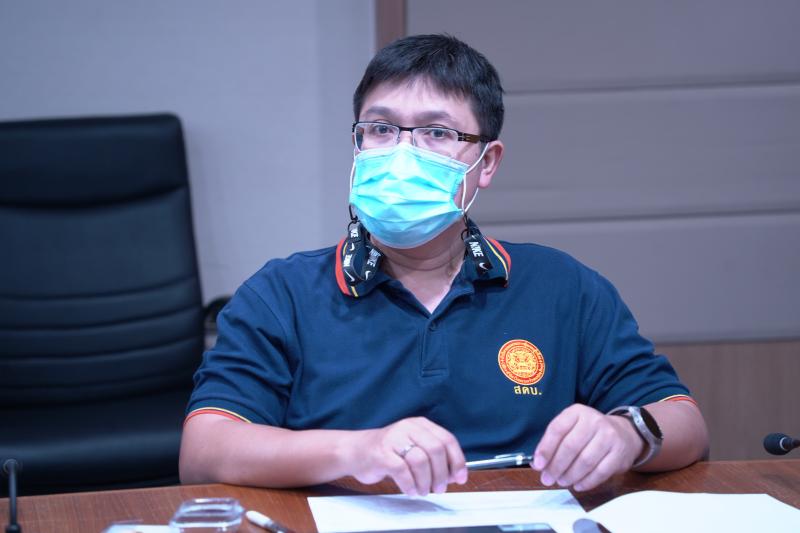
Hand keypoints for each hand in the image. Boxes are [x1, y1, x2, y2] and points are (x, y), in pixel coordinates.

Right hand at [346, 417, 467, 495]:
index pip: (447, 439)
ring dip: (426, 482)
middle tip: (440, 488)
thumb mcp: (414, 448)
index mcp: (420, 424)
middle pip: (436, 449)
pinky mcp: (381, 453)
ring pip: (420, 461)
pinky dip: (410, 485)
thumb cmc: (388, 452)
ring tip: (423, 490)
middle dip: (442, 474)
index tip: (460, 477)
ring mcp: (393, 439)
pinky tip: (410, 489)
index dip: (457, 460)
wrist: (355, 451)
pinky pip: (402, 471)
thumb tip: (453, 475)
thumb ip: (433, 458)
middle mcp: (408, 427)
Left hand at [531, 404, 642, 491]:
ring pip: (585, 461)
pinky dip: (586, 482)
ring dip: (570, 475)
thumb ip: (554, 442)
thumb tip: (538, 463)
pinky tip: (577, 485)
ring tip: (561, 481)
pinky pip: (600, 472)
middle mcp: (594, 421)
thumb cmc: (589, 433)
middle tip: (547, 479)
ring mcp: (609, 436)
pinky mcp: (619, 453)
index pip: (557, 429)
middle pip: (571, 446)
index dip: (545, 448)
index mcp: (577, 412)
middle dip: (556, 466)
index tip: (538, 465)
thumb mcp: (571, 428)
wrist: (624, 433)